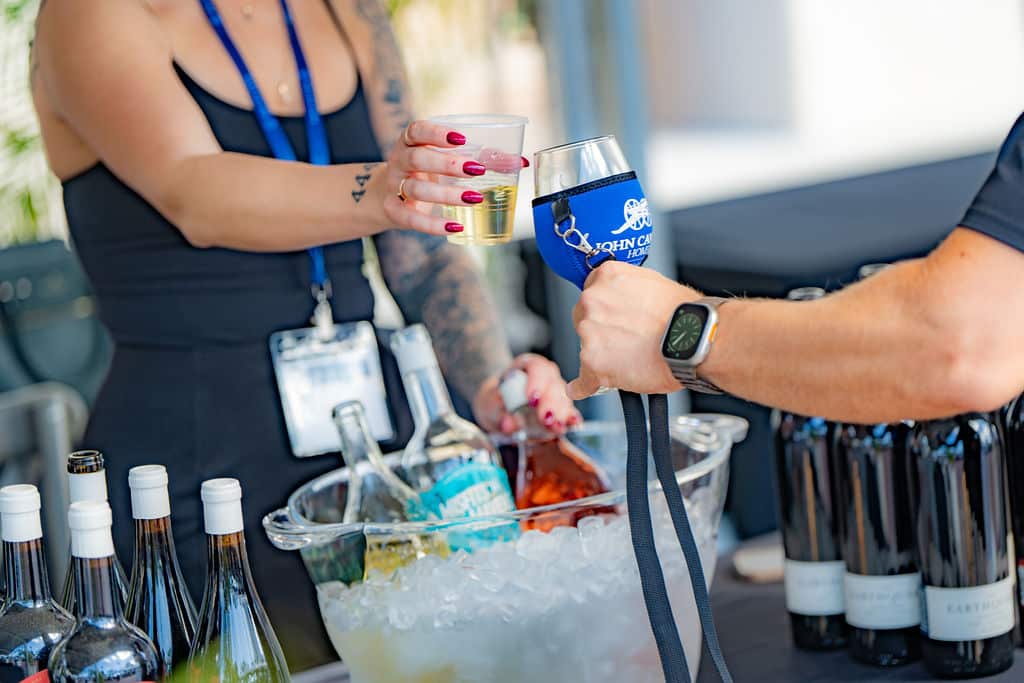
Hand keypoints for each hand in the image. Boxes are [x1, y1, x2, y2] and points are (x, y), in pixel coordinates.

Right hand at [368, 121, 525, 236]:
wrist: (384, 196)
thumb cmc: (426, 172)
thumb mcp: (444, 161)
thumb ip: (481, 158)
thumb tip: (520, 163)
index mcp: (410, 142)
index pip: (416, 130)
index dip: (436, 133)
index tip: (461, 138)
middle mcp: (398, 161)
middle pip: (418, 159)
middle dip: (447, 164)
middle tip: (476, 170)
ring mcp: (394, 187)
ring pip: (417, 189)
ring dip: (446, 194)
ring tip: (474, 198)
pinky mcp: (394, 212)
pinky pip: (412, 219)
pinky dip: (434, 225)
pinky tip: (456, 226)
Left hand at [473, 354, 580, 434]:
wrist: (500, 408)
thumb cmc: (496, 400)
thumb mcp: (490, 405)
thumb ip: (498, 413)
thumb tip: (508, 424)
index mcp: (527, 366)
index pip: (536, 366)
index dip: (537, 382)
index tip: (532, 400)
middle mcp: (546, 376)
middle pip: (554, 383)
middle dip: (551, 402)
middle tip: (545, 418)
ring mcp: (556, 392)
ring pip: (564, 398)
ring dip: (561, 413)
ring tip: (556, 427)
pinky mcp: (562, 409)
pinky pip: (570, 411)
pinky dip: (571, 418)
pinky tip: (573, 424)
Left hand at [569, 262, 699, 398]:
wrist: (694, 340)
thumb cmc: (684, 314)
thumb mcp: (653, 283)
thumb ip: (628, 290)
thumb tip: (622, 301)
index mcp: (607, 276)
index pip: (591, 292)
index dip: (603, 309)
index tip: (610, 319)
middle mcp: (592, 300)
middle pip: (583, 318)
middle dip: (600, 331)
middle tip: (625, 340)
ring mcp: (590, 331)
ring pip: (585, 348)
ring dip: (600, 355)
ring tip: (629, 360)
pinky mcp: (592, 362)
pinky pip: (581, 381)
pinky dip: (583, 386)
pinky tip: (584, 388)